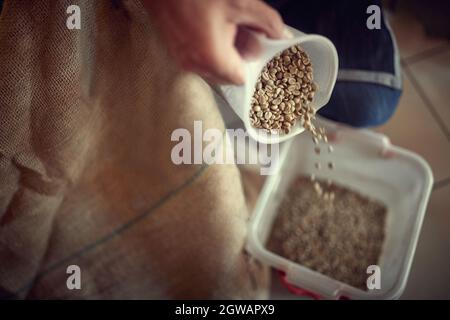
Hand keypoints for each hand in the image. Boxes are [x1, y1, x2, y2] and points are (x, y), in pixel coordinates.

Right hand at [141, 0, 284, 84]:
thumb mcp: (240, 2)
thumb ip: (266, 22)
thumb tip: (281, 35)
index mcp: (212, 58)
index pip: (240, 79)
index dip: (252, 64)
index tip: (258, 46)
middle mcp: (194, 64)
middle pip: (226, 74)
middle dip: (238, 56)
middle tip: (244, 30)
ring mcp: (181, 58)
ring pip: (212, 65)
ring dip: (224, 51)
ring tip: (227, 22)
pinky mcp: (174, 49)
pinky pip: (198, 57)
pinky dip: (209, 46)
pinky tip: (212, 23)